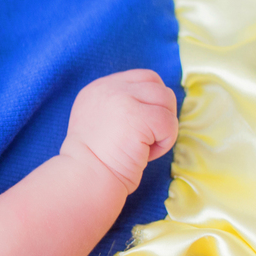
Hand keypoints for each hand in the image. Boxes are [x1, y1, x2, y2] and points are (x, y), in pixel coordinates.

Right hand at [59, 70, 177, 193]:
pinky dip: (165, 142)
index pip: (142, 78)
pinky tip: (147, 154)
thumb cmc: (96, 159)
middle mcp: (109, 88)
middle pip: (157, 86)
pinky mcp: (138, 116)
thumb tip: (154, 106)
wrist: (86, 177)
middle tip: (147, 138)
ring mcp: (123, 99)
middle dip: (161, 112)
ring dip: (164, 127)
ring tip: (145, 146)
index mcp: (99, 88)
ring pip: (166, 100)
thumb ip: (119, 106)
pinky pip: (169, 122)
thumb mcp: (98, 120)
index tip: (145, 125)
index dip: (152, 100)